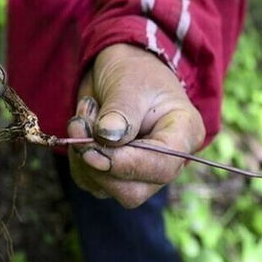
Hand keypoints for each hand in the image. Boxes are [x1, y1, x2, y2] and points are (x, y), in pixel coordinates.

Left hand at [67, 44, 205, 207]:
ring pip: (106, 189)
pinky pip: (89, 180)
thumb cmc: (134, 72)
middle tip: (80, 125)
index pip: (162, 166)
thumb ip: (121, 111)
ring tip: (85, 115)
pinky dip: (77, 157)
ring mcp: (140, 173)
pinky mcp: (114, 176)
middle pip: (134, 191)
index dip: (127, 164)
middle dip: (98, 165)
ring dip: (83, 155)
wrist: (120, 70)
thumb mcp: (130, 83)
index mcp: (184, 135)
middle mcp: (165, 162)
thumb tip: (107, 137)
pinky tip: (84, 127)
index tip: (94, 149)